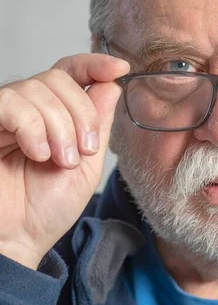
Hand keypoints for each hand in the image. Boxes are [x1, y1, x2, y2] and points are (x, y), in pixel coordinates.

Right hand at [0, 53, 129, 269]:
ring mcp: (5, 115)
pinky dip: (33, 127)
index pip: (71, 71)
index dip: (95, 64)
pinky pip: (11, 104)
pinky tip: (38, 154)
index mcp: (55, 114)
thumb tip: (111, 84)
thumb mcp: (88, 165)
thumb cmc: (47, 208)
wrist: (17, 240)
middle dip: (82, 114)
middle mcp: (28, 108)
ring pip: (38, 89)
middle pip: (60, 78)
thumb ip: (98, 124)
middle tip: (84, 152)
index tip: (119, 68)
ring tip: (60, 161)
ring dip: (60, 127)